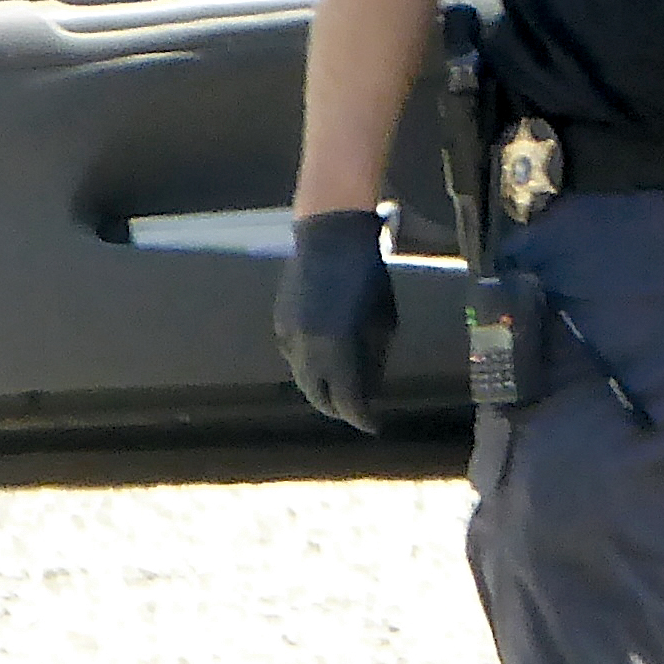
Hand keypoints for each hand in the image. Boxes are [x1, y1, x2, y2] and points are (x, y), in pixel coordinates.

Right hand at [276, 209, 395, 430]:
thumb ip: (374, 359)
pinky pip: (293, 356)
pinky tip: (325, 362)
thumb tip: (371, 388)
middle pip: (317, 396)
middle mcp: (305, 349)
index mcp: (336, 349)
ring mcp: (287, 336)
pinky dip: (310, 365)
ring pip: (302, 377)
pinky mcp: (279, 322)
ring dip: (321, 388)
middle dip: (338, 408)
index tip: (374, 425)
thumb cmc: (368, 276)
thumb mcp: (384, 321)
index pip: (347, 400)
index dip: (362, 418)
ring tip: (342, 391)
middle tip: (357, 412)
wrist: (329, 238)